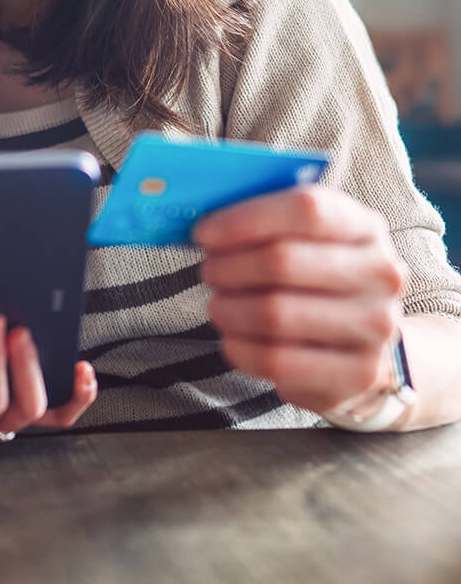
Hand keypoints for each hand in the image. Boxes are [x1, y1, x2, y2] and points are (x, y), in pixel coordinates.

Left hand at [194, 186, 404, 416]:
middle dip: (229, 266)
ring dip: (229, 309)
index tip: (203, 233)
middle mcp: (381, 274)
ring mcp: (377, 327)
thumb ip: (262, 222)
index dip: (246, 220)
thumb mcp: (302, 238)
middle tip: (208, 271)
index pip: (307, 209)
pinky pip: (278, 360)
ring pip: (275, 314)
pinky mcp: (360, 373)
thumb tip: (203, 225)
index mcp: (364, 226)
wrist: (362, 341)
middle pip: (283, 261)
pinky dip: (240, 348)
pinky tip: (232, 339)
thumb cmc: (315, 277)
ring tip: (218, 305)